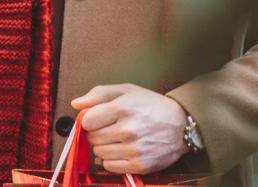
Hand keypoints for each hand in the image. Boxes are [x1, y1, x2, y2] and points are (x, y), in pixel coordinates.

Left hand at [71, 84, 188, 173]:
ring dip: (103, 146)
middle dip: (96, 132)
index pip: (87, 120)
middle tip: (109, 128)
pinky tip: (121, 150)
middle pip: (92, 137)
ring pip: (99, 153)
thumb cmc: (152, 106)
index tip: (97, 118)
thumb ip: (99, 94)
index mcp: (123, 108)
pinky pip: (109, 166)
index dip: (89, 120)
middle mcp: (128, 129)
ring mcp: (134, 149)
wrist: (181, 126)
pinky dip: (111, 159)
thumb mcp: (127, 91)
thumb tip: (76, 104)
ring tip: (117, 138)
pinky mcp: (139, 165)